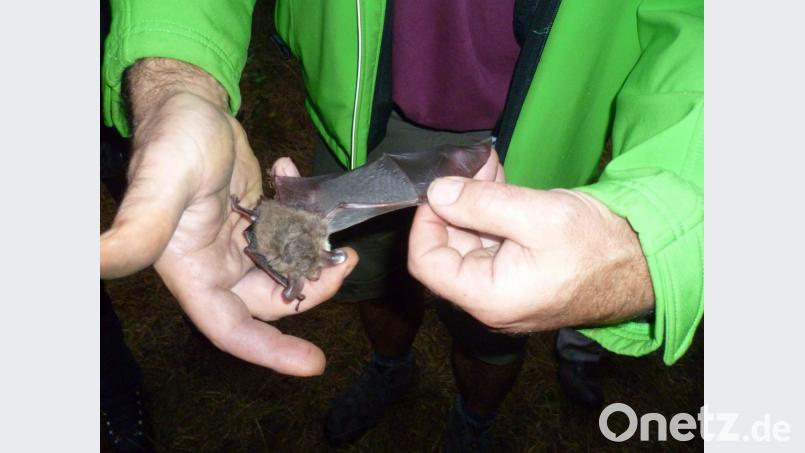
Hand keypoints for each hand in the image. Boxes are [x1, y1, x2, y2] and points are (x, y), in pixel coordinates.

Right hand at [100, 59, 356, 374]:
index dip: (270, 351)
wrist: (188, 103)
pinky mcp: (253, 220)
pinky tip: (293, 180)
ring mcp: (237, 244)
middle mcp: (215, 265)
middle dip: (312, 289)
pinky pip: (287, 235)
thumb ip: (141, 226)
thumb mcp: (163, 181)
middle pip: (272, 300)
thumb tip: (96, 260)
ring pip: (285, 269)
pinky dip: (301, 218)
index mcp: (193, 270)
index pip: (231, 328)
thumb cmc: (171, 137)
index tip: (315, 363)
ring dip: (313, 256)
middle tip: (344, 261)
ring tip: (336, 235)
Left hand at [408, 152, 653, 332]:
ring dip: (471, 201)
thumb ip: (482, 203)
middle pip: (446, 249)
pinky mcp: (516, 274)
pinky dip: (489, 211)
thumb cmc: (599, 247)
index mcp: (489, 297)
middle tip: (470, 163)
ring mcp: (503, 288)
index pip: (426, 263)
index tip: (439, 187)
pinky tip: (496, 179)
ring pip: (468, 240)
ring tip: (485, 164)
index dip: (424, 222)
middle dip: (453, 202)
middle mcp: (489, 299)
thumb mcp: (539, 215)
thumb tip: (437, 191)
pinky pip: (490, 242)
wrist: (644, 265)